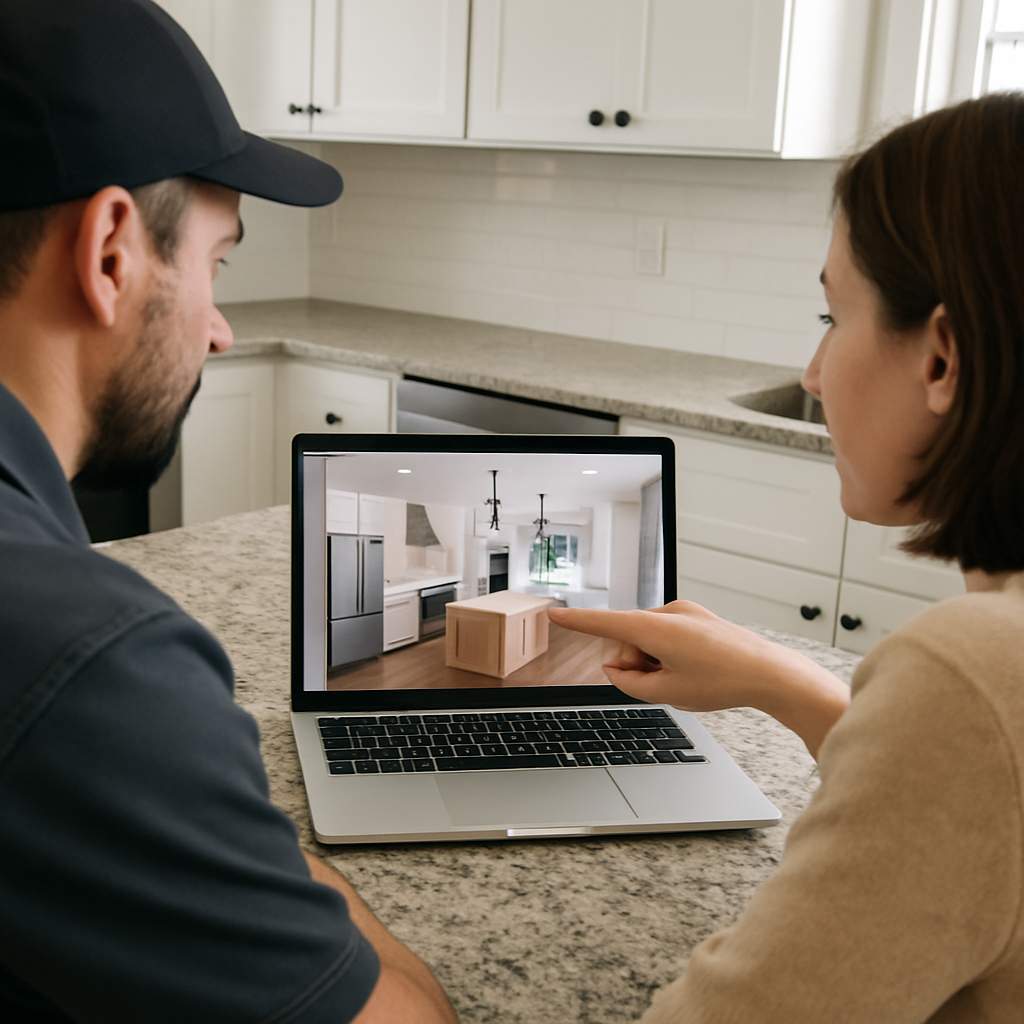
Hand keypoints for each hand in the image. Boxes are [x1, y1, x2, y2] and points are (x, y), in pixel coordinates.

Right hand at [547, 601, 849, 758]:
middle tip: (660, 686)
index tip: (553, 614)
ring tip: (684, 679)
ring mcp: (684, 612)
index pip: (604, 623)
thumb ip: (630, 682)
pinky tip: (693, 670)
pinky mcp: (696, 617)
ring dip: (653, 660)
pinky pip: (666, 635)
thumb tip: (617, 669)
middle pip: (627, 638)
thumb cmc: (723, 681)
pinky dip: (668, 653)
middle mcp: (667, 612)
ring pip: (647, 638)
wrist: (770, 673)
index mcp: (656, 628)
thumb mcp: (667, 692)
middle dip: (634, 662)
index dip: (576, 622)